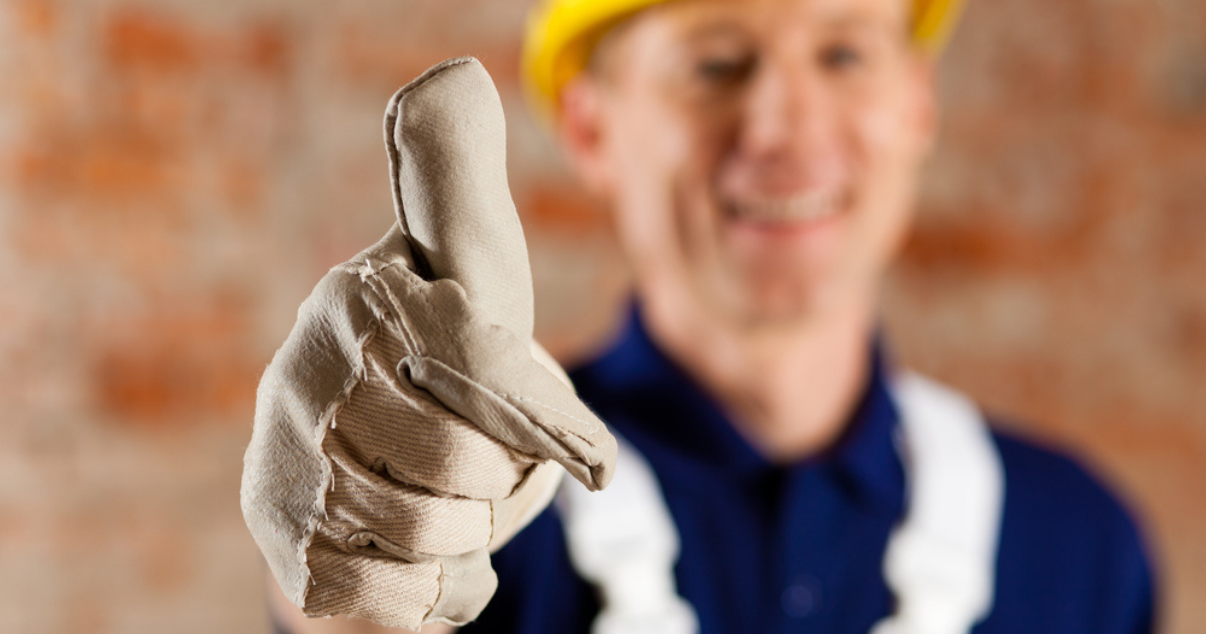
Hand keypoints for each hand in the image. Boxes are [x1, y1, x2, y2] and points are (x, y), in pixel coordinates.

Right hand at [241, 57, 616, 630]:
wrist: (354, 447)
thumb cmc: (436, 339)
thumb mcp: (462, 255)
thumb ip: (455, 175)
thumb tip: (449, 77)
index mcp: (361, 302)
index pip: (477, 365)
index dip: (539, 416)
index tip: (585, 458)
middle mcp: (307, 380)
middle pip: (466, 463)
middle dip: (502, 474)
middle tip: (487, 455)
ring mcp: (286, 470)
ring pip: (432, 536)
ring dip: (472, 530)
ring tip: (457, 498)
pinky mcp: (286, 550)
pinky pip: (392, 599)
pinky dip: (435, 588)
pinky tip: (433, 553)